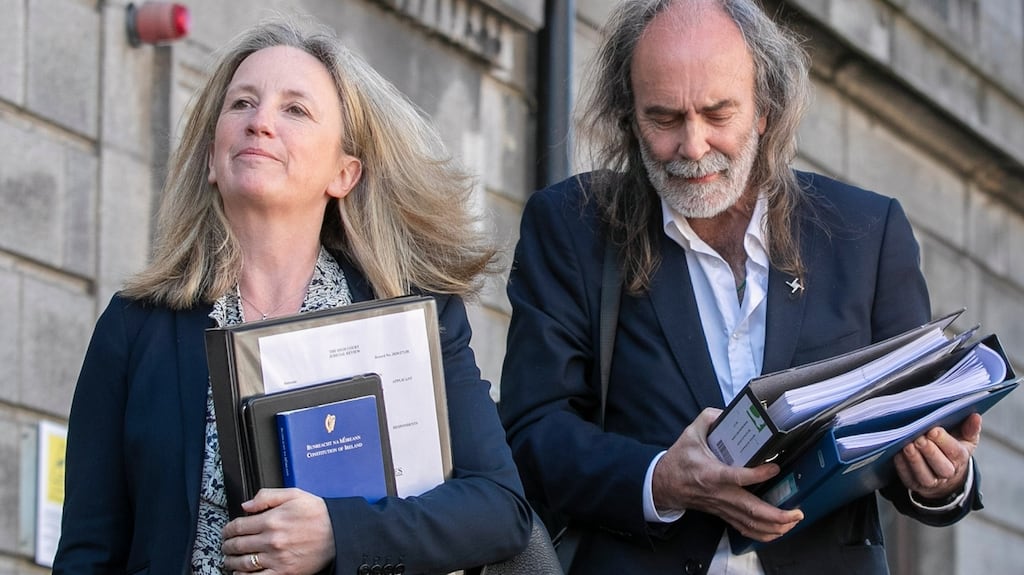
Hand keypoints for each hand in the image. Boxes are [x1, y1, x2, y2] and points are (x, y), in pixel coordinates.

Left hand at [222, 488, 334, 573]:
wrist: (339, 533)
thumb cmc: (319, 514)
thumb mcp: (294, 495)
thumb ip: (267, 496)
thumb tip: (246, 505)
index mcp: (272, 520)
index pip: (238, 526)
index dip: (227, 529)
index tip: (226, 531)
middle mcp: (272, 540)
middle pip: (237, 545)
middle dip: (227, 545)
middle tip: (225, 545)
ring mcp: (277, 558)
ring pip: (242, 563)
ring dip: (231, 562)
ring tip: (229, 560)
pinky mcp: (284, 572)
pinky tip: (241, 574)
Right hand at [652, 408, 803, 541]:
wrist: (663, 484)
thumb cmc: (679, 460)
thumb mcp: (690, 433)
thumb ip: (709, 419)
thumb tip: (728, 412)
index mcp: (711, 473)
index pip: (737, 477)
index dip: (757, 475)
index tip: (774, 468)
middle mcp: (719, 494)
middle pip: (750, 510)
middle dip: (776, 515)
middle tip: (797, 512)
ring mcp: (722, 507)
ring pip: (750, 523)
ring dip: (774, 527)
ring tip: (793, 521)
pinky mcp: (723, 513)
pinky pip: (744, 529)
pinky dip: (763, 534)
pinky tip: (778, 531)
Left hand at [894, 413, 981, 499]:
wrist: (946, 474)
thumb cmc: (953, 449)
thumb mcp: (966, 439)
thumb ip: (970, 428)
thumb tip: (976, 416)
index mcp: (961, 459)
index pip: (955, 452)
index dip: (944, 441)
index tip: (933, 430)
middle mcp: (947, 472)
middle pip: (941, 465)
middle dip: (930, 452)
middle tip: (920, 439)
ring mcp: (931, 481)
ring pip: (924, 475)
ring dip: (915, 460)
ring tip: (908, 446)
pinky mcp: (915, 484)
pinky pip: (908, 478)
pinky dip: (902, 467)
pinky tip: (897, 454)